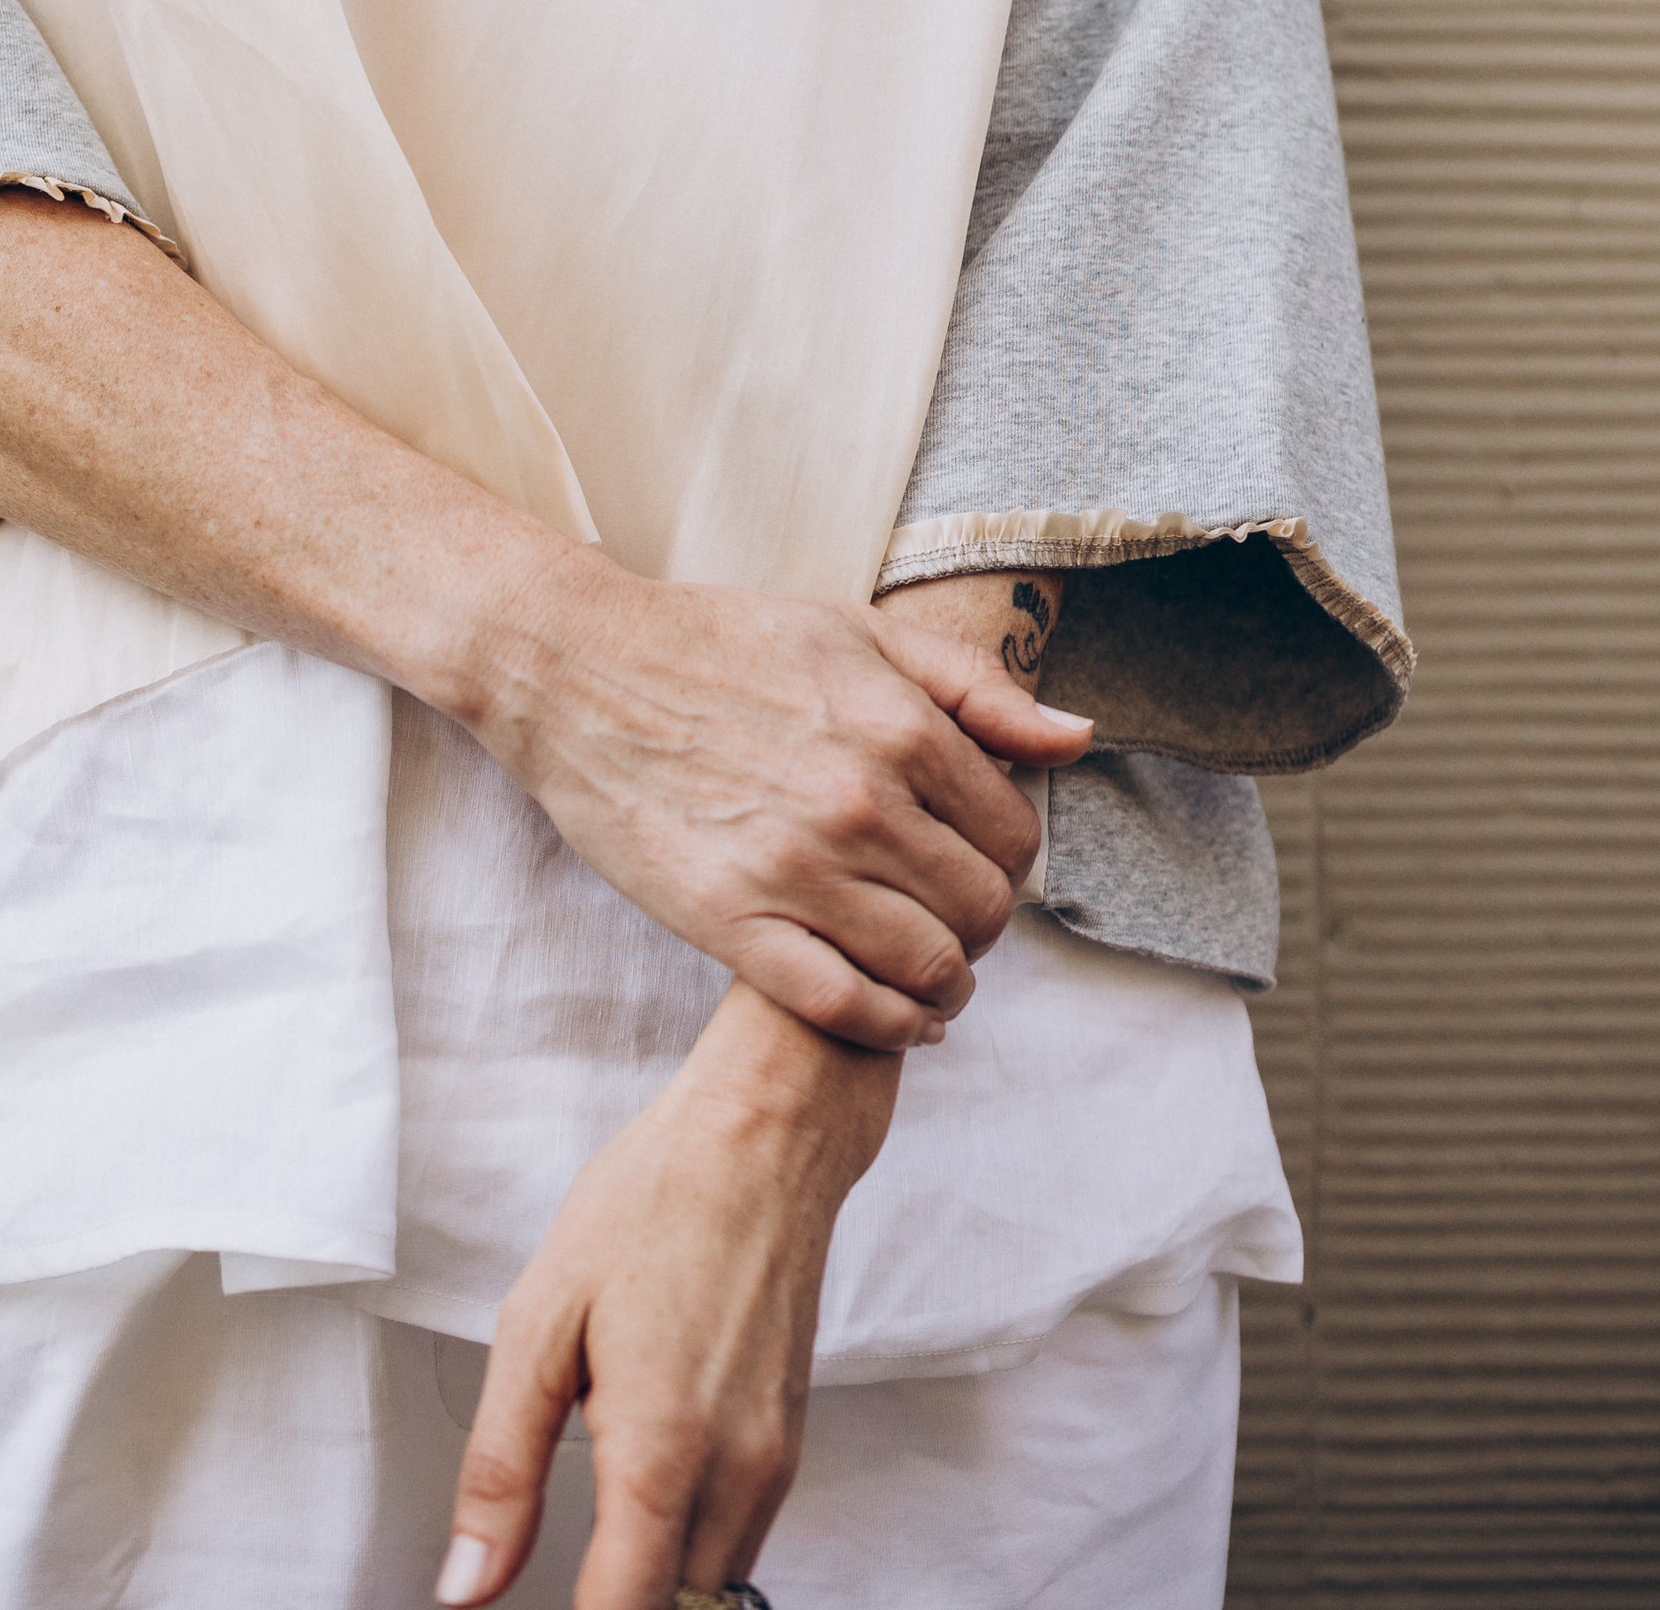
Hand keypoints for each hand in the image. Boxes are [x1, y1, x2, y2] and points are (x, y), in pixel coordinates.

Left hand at [436, 984, 897, 1609]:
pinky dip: (685, 1549)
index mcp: (660, 1453)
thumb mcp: (540, 1319)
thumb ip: (500, 1468)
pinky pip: (736, 1543)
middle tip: (548, 1575)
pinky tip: (639, 1494)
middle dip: (613, 1607)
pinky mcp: (790, 1447)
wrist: (767, 1136)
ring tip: (586, 1544)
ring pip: (710, 1590)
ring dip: (650, 1585)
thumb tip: (466, 1587)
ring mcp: (774, 1467)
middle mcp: (735, 1478)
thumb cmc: (651, 1203)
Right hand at [469, 549, 1092, 1052]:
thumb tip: (1076, 738)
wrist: (583, 671)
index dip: (1008, 857)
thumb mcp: (856, 633)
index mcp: (898, 728)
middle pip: (982, 911)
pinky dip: (894, 1026)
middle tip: (950, 913)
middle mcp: (859, 805)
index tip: (976, 857)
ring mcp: (795, 871)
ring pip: (927, 969)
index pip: (1013, 835)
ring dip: (947, 983)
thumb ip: (974, 688)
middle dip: (982, 922)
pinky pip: (849, 1008)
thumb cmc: (722, 643)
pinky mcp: (732, 924)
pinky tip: (901, 1015)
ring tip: (933, 971)